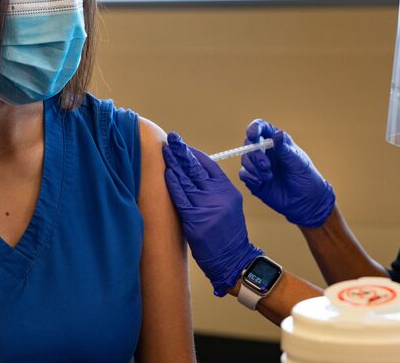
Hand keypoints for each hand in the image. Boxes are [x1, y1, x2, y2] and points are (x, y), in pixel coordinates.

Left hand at [163, 132, 262, 296]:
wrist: (234, 259)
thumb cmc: (228, 234)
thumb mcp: (228, 207)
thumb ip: (214, 191)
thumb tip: (192, 174)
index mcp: (228, 190)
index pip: (210, 165)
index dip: (195, 154)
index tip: (184, 146)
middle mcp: (219, 196)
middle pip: (197, 168)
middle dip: (183, 152)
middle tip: (172, 140)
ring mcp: (208, 207)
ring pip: (187, 180)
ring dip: (174, 164)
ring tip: (166, 152)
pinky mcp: (196, 219)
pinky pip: (181, 197)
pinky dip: (173, 184)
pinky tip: (167, 173)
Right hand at [239, 119, 334, 227]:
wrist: (306, 200)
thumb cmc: (305, 176)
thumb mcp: (297, 160)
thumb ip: (284, 148)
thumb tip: (276, 133)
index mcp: (276, 142)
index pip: (261, 128)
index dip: (254, 128)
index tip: (253, 135)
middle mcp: (265, 152)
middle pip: (249, 144)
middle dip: (255, 154)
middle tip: (266, 165)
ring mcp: (258, 166)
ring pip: (245, 159)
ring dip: (254, 167)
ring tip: (268, 176)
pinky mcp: (254, 180)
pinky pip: (244, 174)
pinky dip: (250, 177)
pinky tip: (261, 182)